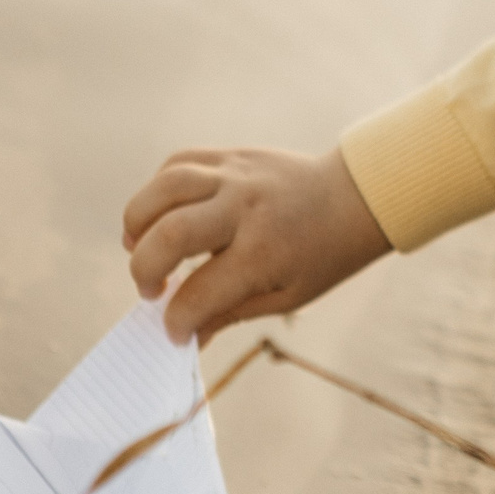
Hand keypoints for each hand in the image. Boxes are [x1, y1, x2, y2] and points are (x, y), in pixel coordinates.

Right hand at [122, 146, 390, 342]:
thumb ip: (230, 314)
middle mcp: (247, 208)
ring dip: (137, 221)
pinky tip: (161, 215)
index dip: (176, 320)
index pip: (199, 293)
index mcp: (264, 253)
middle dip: (144, 269)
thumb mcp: (286, 296)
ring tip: (138, 247)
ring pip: (166, 186)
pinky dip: (158, 190)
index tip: (174, 332)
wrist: (357, 197)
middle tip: (151, 290)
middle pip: (171, 233)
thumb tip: (186, 338)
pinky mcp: (233, 155)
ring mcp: (238, 175)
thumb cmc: (323, 254)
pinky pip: (179, 163)